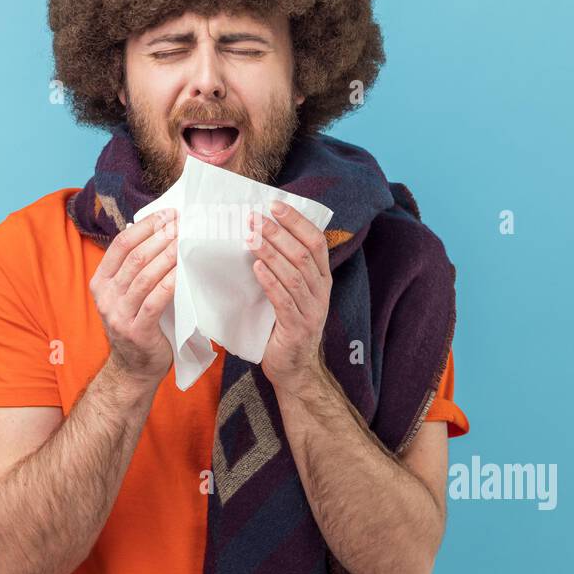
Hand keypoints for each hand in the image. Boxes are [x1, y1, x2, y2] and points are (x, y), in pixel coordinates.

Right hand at [90, 208, 178, 385]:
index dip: (145, 227)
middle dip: (161, 237)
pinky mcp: (136, 330)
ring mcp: (118, 314)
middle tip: (182, 224)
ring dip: (167, 255)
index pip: (120, 244)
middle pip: (134, 257)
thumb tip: (158, 232)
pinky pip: (154, 300)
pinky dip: (169, 282)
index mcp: (100, 282)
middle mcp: (105, 296)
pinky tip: (182, 270)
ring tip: (185, 241)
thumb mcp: (127, 295)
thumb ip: (134, 270)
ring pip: (144, 276)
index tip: (168, 215)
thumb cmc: (137, 324)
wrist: (134, 368)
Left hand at [246, 200, 331, 393]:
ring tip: (250, 237)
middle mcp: (321, 291)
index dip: (297, 221)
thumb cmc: (285, 325)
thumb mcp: (291, 292)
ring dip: (271, 252)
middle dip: (278, 233)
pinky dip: (270, 281)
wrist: (294, 369)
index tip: (275, 204)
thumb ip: (284, 267)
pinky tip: (256, 267)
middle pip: (303, 254)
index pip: (316, 241)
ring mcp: (312, 310)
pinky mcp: (297, 328)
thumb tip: (260, 232)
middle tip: (254, 218)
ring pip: (294, 274)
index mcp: (322, 278)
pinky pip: (284, 300)